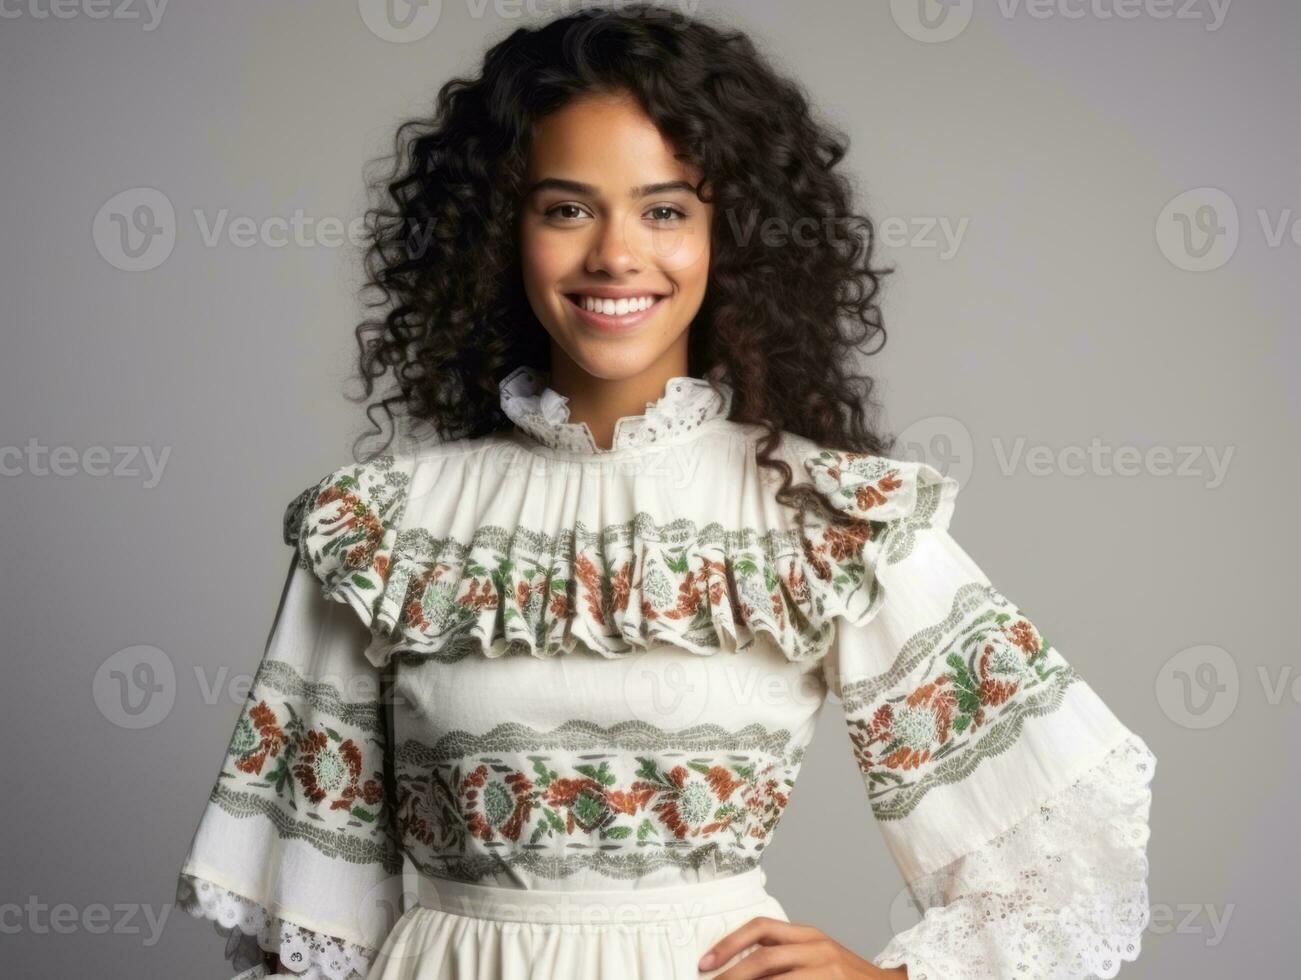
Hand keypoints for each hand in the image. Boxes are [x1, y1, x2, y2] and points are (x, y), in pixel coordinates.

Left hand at [697, 915, 908, 977]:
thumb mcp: (815, 957)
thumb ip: (783, 958)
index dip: (729, 943)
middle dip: (731, 974)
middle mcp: (817, 947)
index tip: (705, 963)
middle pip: (764, 956)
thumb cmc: (845, 977)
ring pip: (777, 978)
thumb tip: (736, 970)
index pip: (761, 928)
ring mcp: (828, 969)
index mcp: (808, 934)